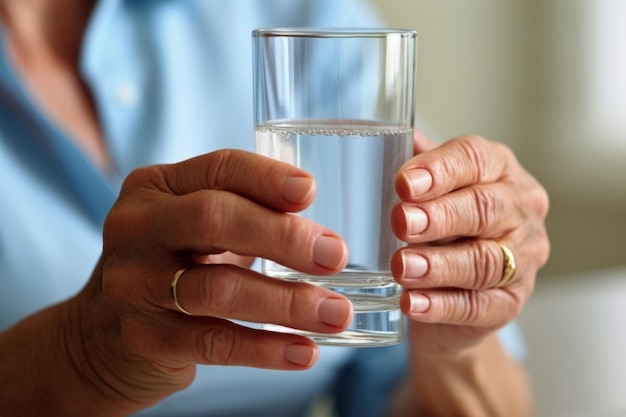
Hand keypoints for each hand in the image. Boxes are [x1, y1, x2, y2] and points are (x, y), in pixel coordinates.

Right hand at [71, 150, 351, 411]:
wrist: (99, 335)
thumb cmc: (168, 267)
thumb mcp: (191, 229)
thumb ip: (242, 216)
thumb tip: (322, 234)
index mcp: (155, 188)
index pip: (217, 168)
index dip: (266, 178)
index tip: (310, 191)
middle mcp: (136, 228)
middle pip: (214, 219)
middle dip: (283, 237)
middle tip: (335, 256)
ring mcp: (133, 285)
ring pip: (218, 289)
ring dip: (287, 302)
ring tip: (335, 313)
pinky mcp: (142, 338)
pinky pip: (213, 342)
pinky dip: (265, 347)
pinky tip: (303, 350)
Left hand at [390, 132, 549, 354]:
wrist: (450, 296)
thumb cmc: (438, 230)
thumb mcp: (427, 194)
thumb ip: (411, 167)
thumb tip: (375, 135)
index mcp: (499, 171)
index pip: (475, 158)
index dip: (440, 170)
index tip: (404, 182)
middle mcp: (519, 211)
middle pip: (485, 208)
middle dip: (440, 216)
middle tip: (402, 222)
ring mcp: (523, 260)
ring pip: (484, 260)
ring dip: (439, 265)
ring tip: (402, 267)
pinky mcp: (509, 305)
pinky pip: (477, 306)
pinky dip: (441, 306)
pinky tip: (412, 304)